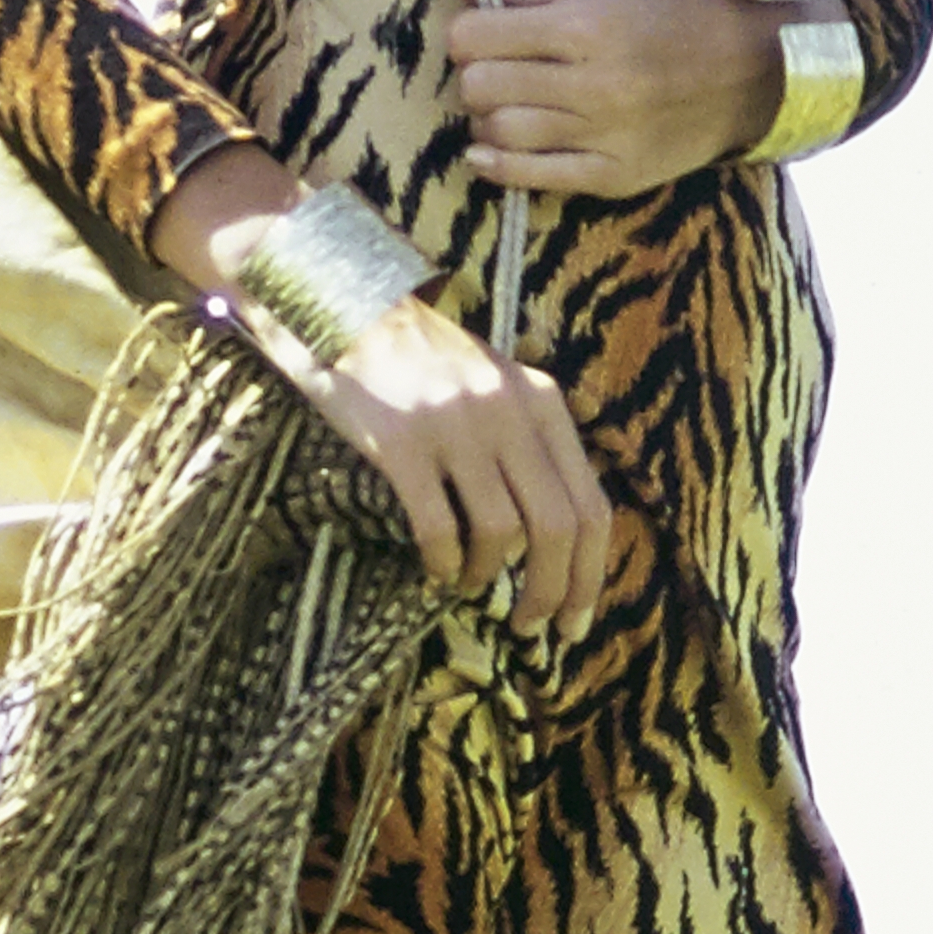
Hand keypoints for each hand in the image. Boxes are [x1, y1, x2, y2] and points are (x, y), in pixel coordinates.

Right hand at [150, 148, 616, 640]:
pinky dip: (443, 565)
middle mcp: (509, 412)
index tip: (575, 618)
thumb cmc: (417, 357)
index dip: (592, 573)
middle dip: (552, 592)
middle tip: (533, 628)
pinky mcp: (401, 443)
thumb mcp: (494, 379)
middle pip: (559, 528)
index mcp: (541, 400)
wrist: (340, 305)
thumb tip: (559, 529)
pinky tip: (434, 574)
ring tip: (471, 588)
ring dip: (489, 579)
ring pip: (503, 534)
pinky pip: (439, 527)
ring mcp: (456, 427)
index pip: (592, 504)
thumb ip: (530, 437)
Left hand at [436, 0, 788, 195]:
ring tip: (507, 105)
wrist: (755, 72)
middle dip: (475, 77)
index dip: (466, 33)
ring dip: (487, 120)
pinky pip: (530, 178)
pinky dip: (497, 166)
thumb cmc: (671, 21)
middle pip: (479, 86)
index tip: (483, 32)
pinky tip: (491, 150)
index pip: (473, 35)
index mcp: (585, 25)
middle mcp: (592, 83)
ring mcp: (603, 136)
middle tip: (497, 70)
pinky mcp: (613, 176)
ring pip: (499, 133)